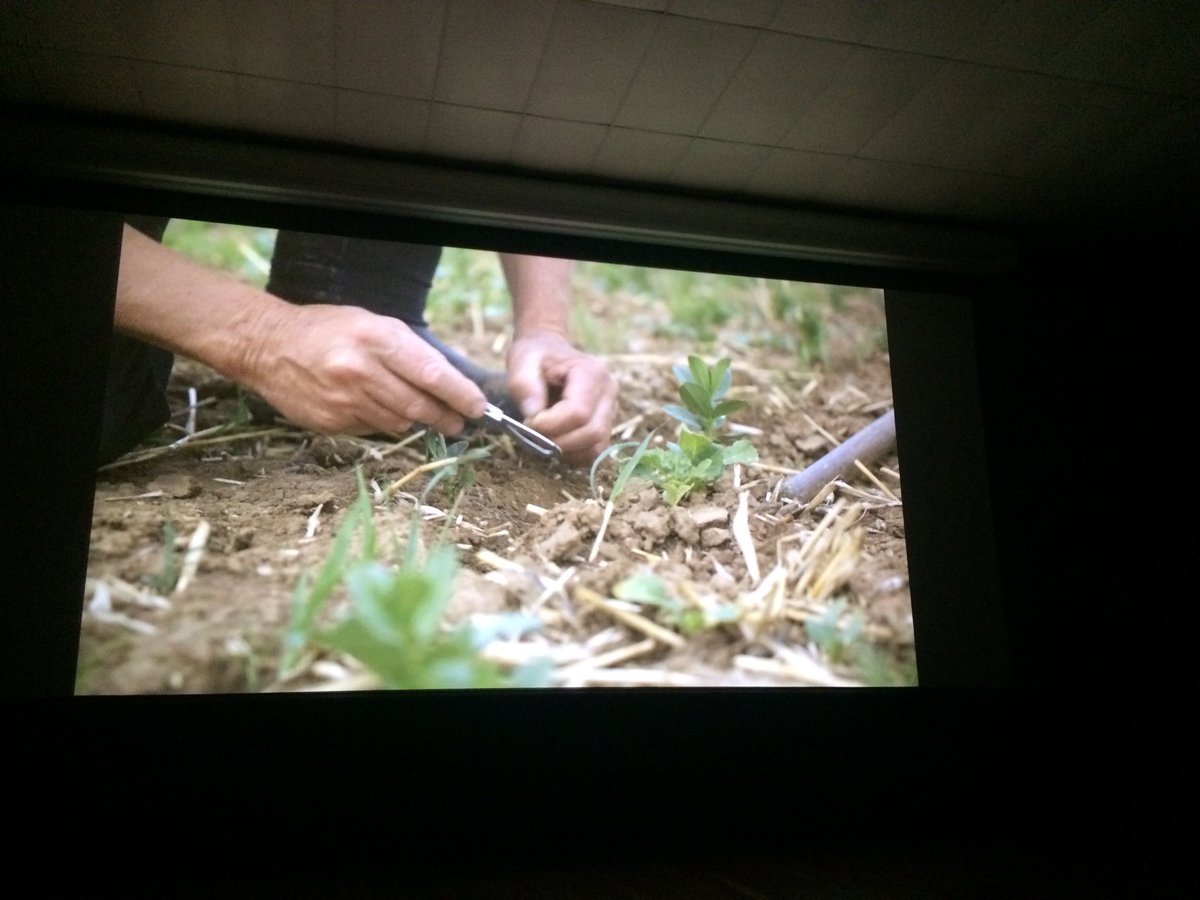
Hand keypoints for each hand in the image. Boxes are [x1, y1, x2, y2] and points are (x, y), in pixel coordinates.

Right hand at [245, 304, 487, 436]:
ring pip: (399, 422)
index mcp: (377, 338)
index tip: (478, 406)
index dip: (459, 394)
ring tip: (427, 417)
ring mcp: (345, 400)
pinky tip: (381, 410)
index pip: (431, 374)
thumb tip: (446, 382)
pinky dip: (385, 423)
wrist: (269, 345)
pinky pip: (373, 429)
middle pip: (419, 405)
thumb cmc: (328, 330)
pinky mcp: (332, 422)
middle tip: (460, 422)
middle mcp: (362, 370)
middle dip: (446, 417)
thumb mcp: (372, 325)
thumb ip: (407, 351)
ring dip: (418, 422)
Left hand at [506, 330, 617, 464]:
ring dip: (565, 450)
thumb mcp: (522, 362)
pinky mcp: (606, 425)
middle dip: (558, 441)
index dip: (551, 425)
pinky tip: (555, 441)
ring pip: (596, 446)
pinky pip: (594, 451)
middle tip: (533, 433)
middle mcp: (609, 391)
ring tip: (543, 437)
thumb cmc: (536, 356)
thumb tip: (533, 416)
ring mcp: (611, 409)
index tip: (528, 421)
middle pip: (592, 432)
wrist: (550, 352)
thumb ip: (524, 385)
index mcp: (592, 372)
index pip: (579, 412)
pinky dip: (573, 454)